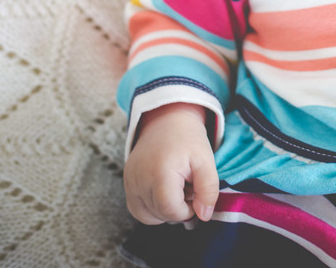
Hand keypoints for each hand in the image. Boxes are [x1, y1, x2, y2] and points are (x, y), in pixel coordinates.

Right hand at [123, 103, 218, 224]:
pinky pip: (138, 209)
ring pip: (147, 216)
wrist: (167, 120)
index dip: (187, 210)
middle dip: (178, 208)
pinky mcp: (126, 182)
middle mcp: (139, 179)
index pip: (171, 211)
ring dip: (165, 209)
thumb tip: (204, 216)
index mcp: (160, 173)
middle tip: (187, 187)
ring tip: (175, 187)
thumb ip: (209, 190)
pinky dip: (152, 207)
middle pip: (160, 215)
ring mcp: (129, 181)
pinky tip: (164, 191)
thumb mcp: (207, 161)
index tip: (196, 194)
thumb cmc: (188, 140)